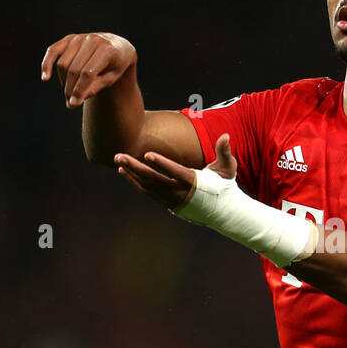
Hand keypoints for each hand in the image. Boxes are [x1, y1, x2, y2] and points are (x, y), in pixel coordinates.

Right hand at [40, 32, 135, 107]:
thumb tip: (76, 99)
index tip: (74, 104)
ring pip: (63, 63)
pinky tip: (45, 78)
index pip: (88, 73)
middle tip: (71, 104)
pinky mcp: (69, 38)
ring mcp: (80, 37)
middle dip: (70, 89)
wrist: (117, 45)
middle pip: (74, 69)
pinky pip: (53, 50)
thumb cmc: (115, 65)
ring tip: (70, 93)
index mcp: (107, 49)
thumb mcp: (112, 78)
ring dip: (64, 81)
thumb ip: (96, 87)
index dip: (79, 89)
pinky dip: (47, 63)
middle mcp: (93, 40)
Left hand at [115, 134, 238, 209]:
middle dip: (135, 167)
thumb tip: (226, 135)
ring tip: (118, 161)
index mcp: (194, 183)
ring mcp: (172, 200)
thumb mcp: (228, 169)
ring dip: (131, 174)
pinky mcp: (167, 204)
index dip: (162, 163)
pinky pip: (147, 192)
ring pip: (147, 187)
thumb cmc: (224, 186)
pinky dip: (135, 182)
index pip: (175, 172)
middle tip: (119, 156)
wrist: (222, 212)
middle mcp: (180, 193)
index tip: (147, 154)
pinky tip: (125, 172)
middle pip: (154, 180)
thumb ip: (224, 152)